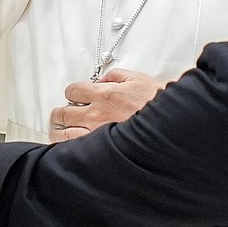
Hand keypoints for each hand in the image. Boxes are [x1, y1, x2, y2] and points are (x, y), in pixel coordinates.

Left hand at [49, 69, 164, 142]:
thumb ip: (117, 75)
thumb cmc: (156, 105)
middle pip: (62, 114)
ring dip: (59, 132)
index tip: (75, 95)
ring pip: (63, 135)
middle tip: (61, 114)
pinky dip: (69, 148)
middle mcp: (96, 115)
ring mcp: (96, 134)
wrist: (168, 127)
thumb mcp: (138, 79)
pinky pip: (75, 150)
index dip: (72, 92)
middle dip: (59, 113)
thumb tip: (105, 78)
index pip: (72, 91)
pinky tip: (71, 146)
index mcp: (103, 95)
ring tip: (61, 131)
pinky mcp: (101, 151)